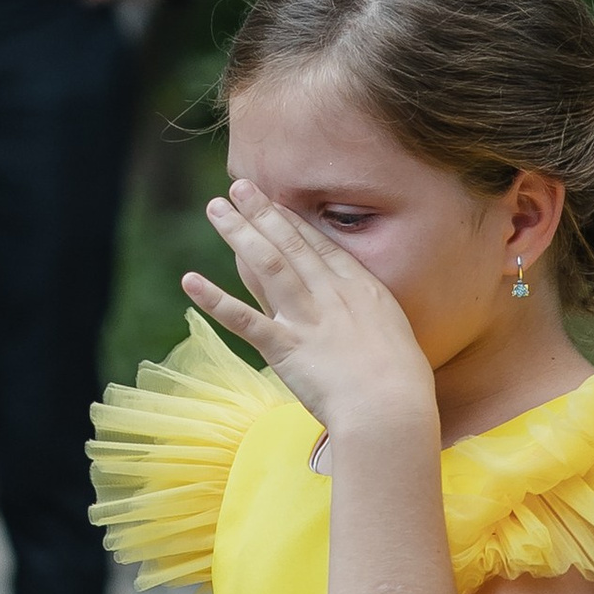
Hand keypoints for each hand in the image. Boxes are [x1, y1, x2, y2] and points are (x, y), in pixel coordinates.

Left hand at [183, 181, 433, 448]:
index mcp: (360, 289)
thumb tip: (360, 316)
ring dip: (238, 233)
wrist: (391, 406)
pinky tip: (190, 281)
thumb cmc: (402, 382)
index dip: (294, 221)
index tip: (275, 201)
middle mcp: (330, 294)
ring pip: (266, 264)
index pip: (320, 246)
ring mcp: (305, 318)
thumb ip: (370, 318)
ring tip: (216, 208)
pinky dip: (214, 299)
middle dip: (262, 212)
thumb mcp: (394, 334)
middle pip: (290, 244)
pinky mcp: (283, 347)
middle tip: (239, 186)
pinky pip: (242, 319)